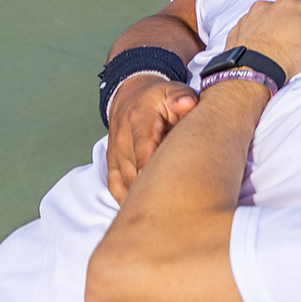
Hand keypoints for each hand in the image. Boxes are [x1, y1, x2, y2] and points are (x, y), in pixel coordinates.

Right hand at [105, 78, 199, 202]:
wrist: (129, 96)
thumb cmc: (158, 98)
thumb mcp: (172, 91)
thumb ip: (181, 97)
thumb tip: (188, 104)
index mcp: (140, 120)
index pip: (144, 147)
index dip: (151, 167)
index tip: (163, 184)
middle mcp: (123, 138)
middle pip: (135, 169)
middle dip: (152, 186)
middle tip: (174, 204)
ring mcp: (116, 152)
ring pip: (126, 180)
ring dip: (142, 195)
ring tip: (166, 210)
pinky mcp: (112, 162)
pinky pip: (115, 185)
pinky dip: (125, 199)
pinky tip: (141, 209)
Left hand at [225, 0, 300, 78]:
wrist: (253, 71)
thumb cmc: (289, 55)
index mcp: (292, 2)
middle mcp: (268, 5)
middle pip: (295, 18)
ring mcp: (250, 17)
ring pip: (275, 24)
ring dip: (281, 35)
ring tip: (283, 53)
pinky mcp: (238, 31)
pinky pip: (256, 33)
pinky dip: (263, 41)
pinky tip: (267, 53)